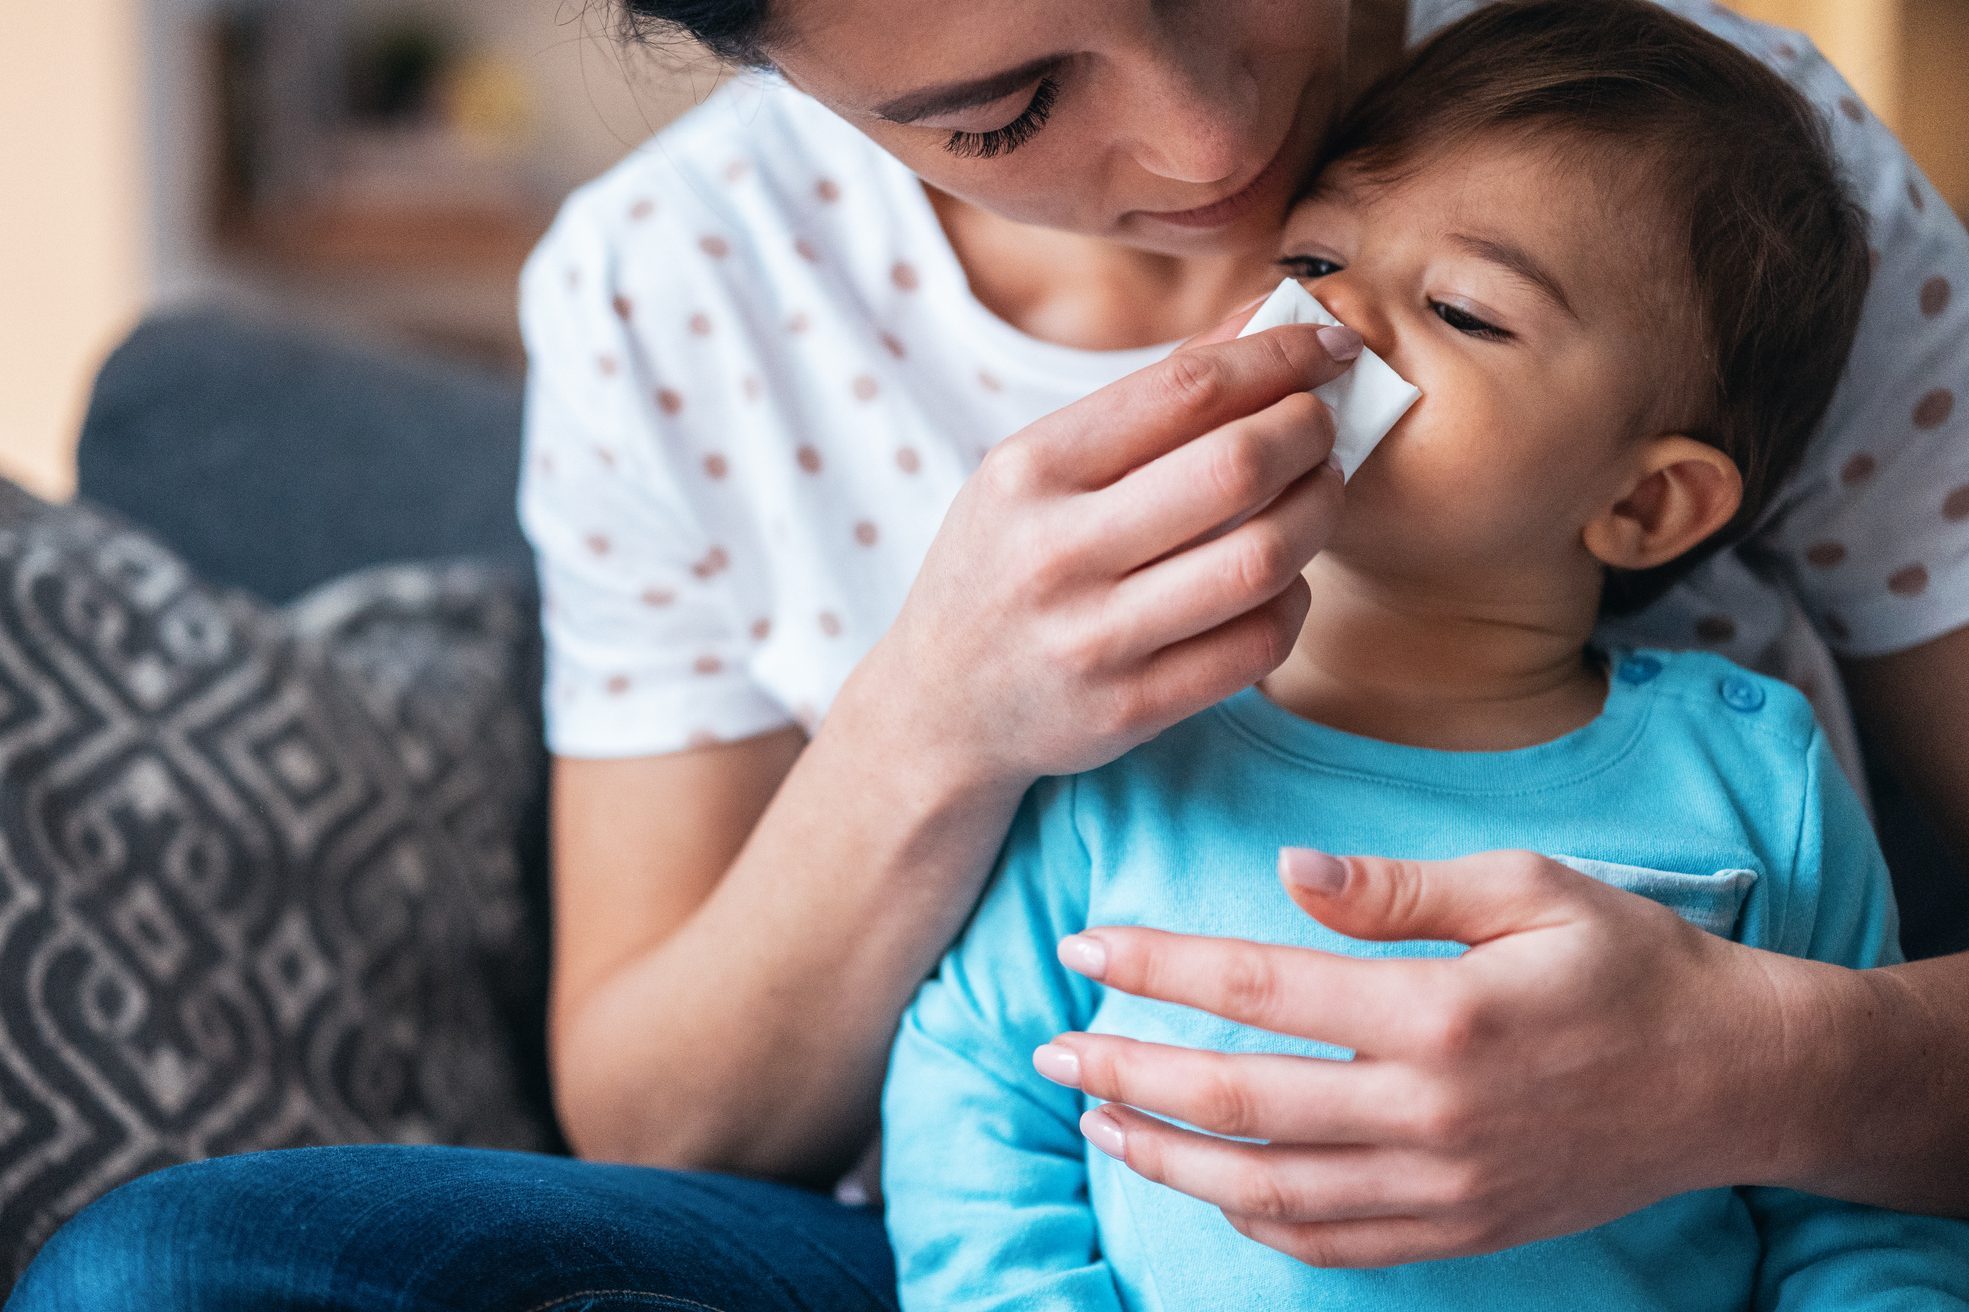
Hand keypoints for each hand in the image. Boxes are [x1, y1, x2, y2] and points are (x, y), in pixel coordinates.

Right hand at [843, 312, 1361, 789]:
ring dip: (1318, 514)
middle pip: (1236, 468)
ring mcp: (1094, 639)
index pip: (1186, 390)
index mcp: (1031, 470)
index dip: (1280, 358)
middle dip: (1310, 431)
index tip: (1330, 349)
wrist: (940, 706)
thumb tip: (1266, 320)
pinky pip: (1257, 645)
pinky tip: (1283, 579)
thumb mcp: (1037, 469)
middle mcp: (1056, 552)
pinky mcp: (1131, 710)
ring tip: (1318, 493)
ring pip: (1261, 560)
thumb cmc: (1003, 564)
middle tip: (1324, 425)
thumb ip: (1149, 398)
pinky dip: (1294, 600)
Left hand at [1036, 849, 1808, 1266]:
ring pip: (1269, 1190)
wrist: (1734, 1078)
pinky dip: (1255, 1221)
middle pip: (1239, 1100)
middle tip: (1051, 1049)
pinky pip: (1333, 1244)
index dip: (1158, 965)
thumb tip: (1283, 872)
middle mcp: (1432, 1111)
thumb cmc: (1628, 961)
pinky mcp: (1462, 1232)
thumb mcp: (1527, 887)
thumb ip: (1397, 886)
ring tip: (1099, 1118)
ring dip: (1169, 1156)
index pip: (1259, 986)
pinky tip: (1207, 1184)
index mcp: (1440, 1010)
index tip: (1083, 946)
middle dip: (1127, 1072)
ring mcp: (1444, 1186)